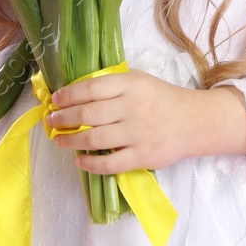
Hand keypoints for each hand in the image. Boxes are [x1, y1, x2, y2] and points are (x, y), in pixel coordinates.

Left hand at [45, 69, 245, 173]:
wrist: (194, 121)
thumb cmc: (162, 99)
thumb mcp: (140, 81)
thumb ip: (113, 84)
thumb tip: (77, 92)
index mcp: (131, 85)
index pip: (91, 88)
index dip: (68, 95)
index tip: (55, 100)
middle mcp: (132, 108)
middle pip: (87, 114)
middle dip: (62, 118)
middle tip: (51, 121)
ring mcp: (137, 133)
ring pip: (93, 139)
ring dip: (69, 141)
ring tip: (59, 140)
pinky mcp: (142, 156)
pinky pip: (109, 164)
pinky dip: (89, 164)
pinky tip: (79, 161)